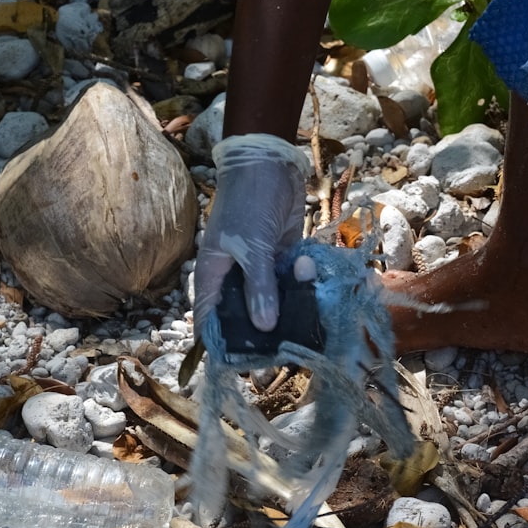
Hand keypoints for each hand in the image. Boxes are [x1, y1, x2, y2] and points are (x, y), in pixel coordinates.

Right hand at [193, 133, 309, 335]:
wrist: (269, 162)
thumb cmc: (248, 202)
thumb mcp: (252, 246)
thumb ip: (259, 287)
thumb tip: (266, 327)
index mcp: (213, 277)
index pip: (211, 321)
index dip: (223, 344)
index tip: (244, 365)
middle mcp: (235, 279)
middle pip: (246, 317)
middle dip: (266, 333)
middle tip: (288, 351)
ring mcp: (260, 270)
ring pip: (274, 302)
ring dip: (292, 308)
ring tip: (309, 318)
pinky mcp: (284, 259)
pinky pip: (293, 284)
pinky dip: (304, 287)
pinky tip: (315, 289)